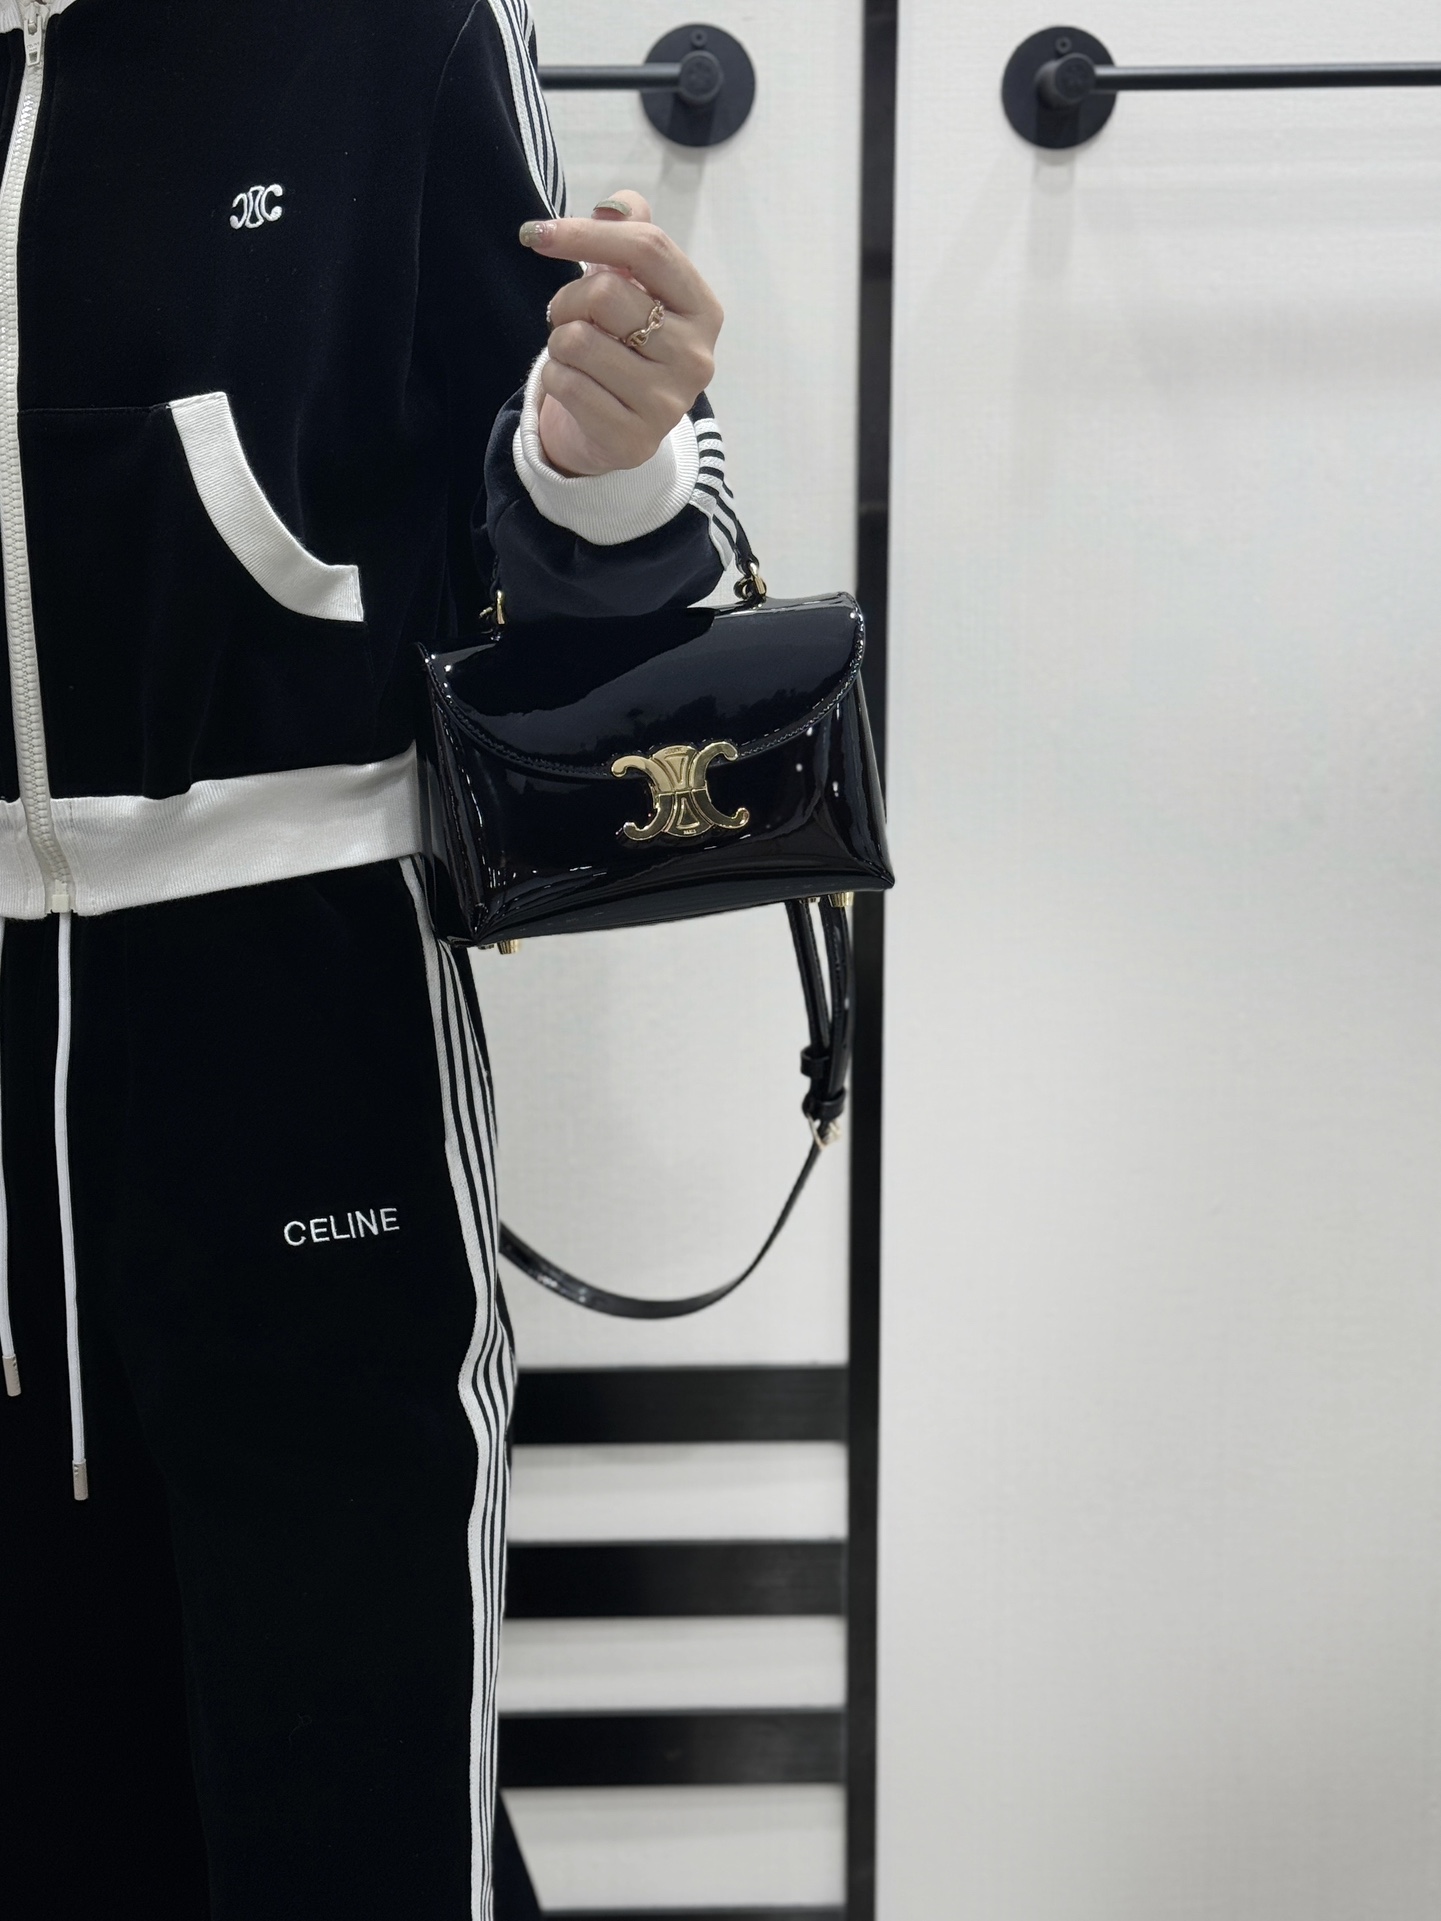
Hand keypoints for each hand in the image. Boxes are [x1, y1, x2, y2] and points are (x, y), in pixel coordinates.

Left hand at [519, 190, 722, 478]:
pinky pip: (566, 384)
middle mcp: (694, 357)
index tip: (537, 234)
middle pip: (606, 294)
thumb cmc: (627, 344)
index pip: (649, 248)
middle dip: (568, 299)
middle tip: (568, 316)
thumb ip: (631, 237)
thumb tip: (614, 206)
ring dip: (559, 341)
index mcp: (703, 309)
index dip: (587, 233)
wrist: (621, 426)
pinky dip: (554, 377)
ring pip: (578, 341)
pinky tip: (574, 386)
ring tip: (575, 354)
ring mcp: (667, 403)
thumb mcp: (636, 286)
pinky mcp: (632, 440)